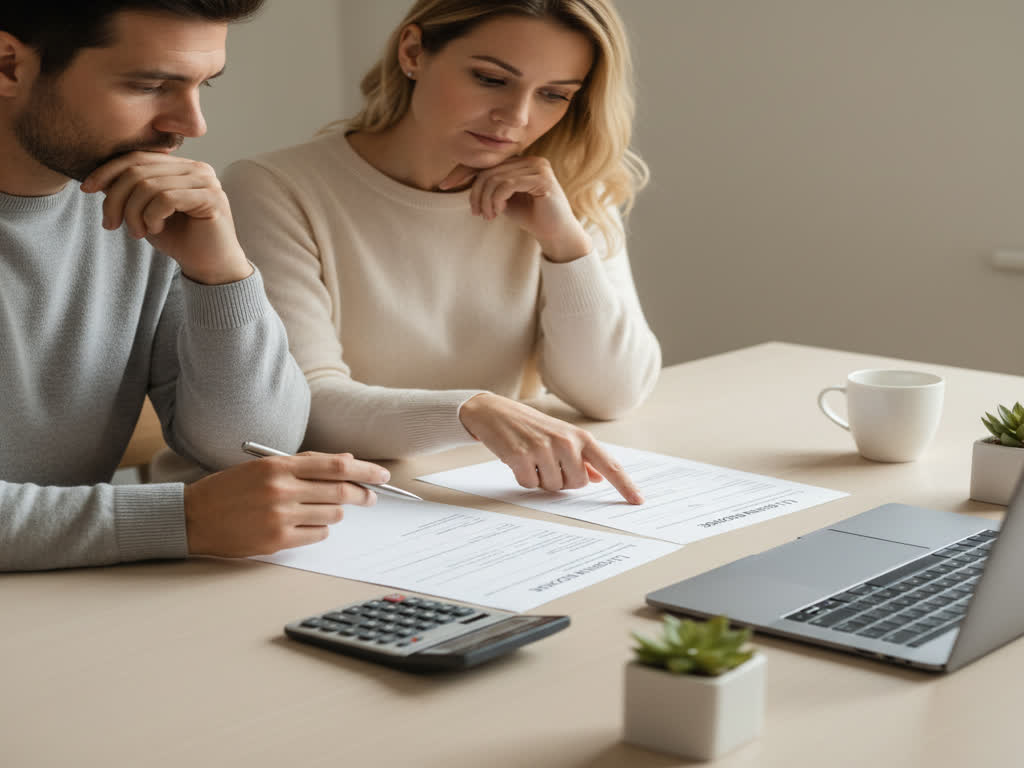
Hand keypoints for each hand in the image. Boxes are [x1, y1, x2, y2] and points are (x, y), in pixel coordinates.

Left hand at [81, 151, 251, 284]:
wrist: (210, 267)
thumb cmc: (180, 239)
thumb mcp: (146, 213)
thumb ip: (130, 193)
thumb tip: (98, 178)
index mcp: (181, 166)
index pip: (137, 157)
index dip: (108, 170)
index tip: (87, 189)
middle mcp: (196, 168)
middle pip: (139, 170)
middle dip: (116, 198)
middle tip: (111, 224)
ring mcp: (206, 181)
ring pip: (149, 186)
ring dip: (134, 213)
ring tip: (138, 232)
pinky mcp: (212, 198)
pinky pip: (166, 199)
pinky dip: (152, 216)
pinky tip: (156, 229)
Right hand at [183, 452, 390, 556]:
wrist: (193, 518)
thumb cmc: (230, 489)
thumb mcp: (265, 467)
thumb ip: (305, 464)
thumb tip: (346, 463)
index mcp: (278, 466)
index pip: (335, 466)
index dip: (364, 470)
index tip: (381, 475)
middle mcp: (281, 490)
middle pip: (340, 491)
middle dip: (363, 494)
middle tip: (370, 497)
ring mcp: (280, 517)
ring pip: (332, 515)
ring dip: (336, 512)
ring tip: (324, 509)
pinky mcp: (276, 541)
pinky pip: (317, 535)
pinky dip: (320, 529)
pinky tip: (307, 524)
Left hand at [439, 157, 591, 262]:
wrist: (555, 234)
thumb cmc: (531, 218)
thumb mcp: (504, 200)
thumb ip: (489, 187)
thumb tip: (464, 178)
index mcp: (521, 162)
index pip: (487, 162)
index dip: (463, 171)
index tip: (443, 185)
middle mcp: (531, 160)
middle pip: (488, 170)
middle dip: (476, 193)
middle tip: (477, 213)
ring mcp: (538, 167)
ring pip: (495, 178)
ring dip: (486, 200)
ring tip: (489, 216)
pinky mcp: (542, 178)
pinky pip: (507, 184)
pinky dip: (496, 200)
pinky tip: (498, 212)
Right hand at [458, 393, 643, 503]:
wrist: (496, 412)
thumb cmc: (532, 426)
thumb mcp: (562, 436)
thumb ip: (583, 458)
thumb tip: (600, 477)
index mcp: (580, 437)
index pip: (609, 465)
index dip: (624, 485)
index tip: (638, 500)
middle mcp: (566, 442)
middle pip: (576, 484)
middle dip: (562, 480)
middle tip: (547, 463)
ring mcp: (543, 448)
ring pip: (552, 487)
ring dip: (541, 478)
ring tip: (532, 458)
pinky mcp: (521, 456)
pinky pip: (530, 484)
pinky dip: (524, 478)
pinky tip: (519, 460)